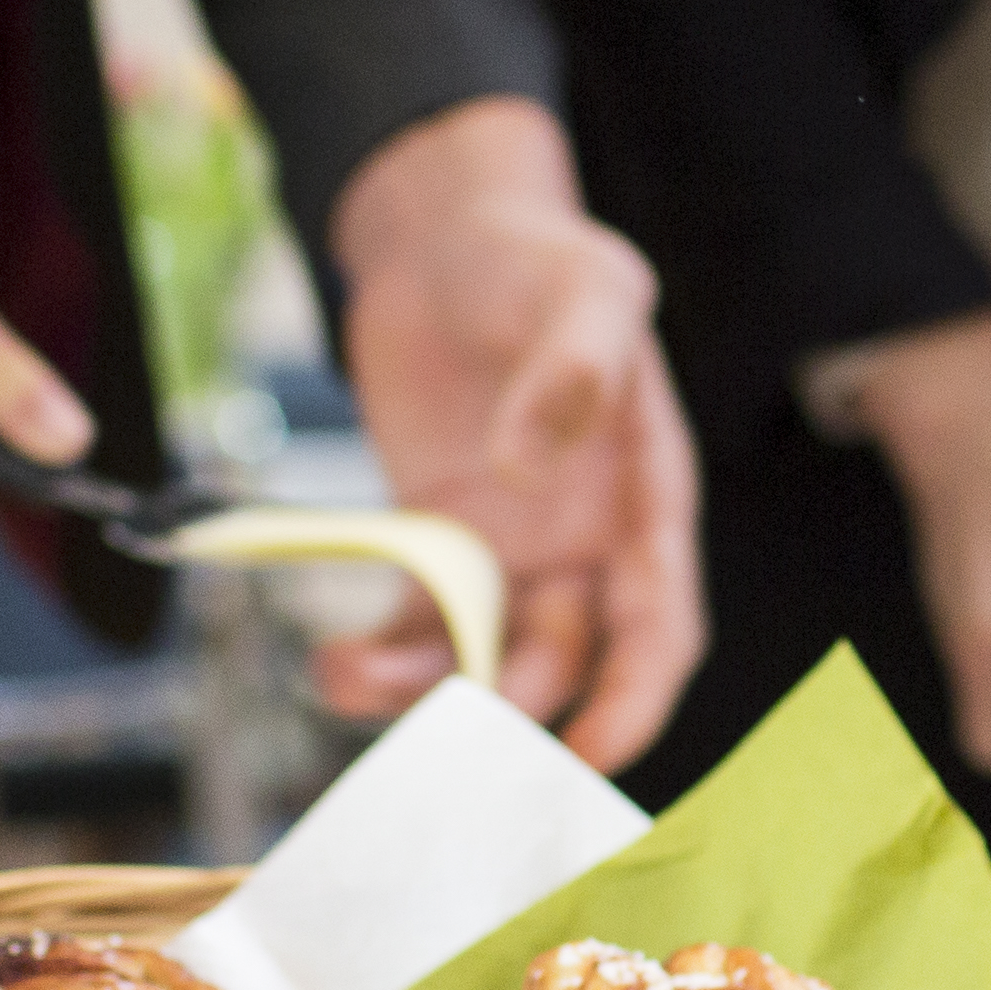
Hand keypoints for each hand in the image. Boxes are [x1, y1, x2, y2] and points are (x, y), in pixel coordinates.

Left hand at [326, 97, 703, 769]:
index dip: (636, 696)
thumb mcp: (583, 289)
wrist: (445, 236)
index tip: (596, 753)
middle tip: (449, 746)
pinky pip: (412, 624)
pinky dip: (377, 659)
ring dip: (425, 692)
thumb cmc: (537, 257)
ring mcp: (507, 550)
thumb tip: (528, 468)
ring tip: (349, 680)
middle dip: (513, 710)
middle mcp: (583, 543)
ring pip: (480, 657)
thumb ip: (572, 371)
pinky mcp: (434, 542)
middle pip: (566, 660)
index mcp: (644, 498)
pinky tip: (331, 663)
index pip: (659, 623)